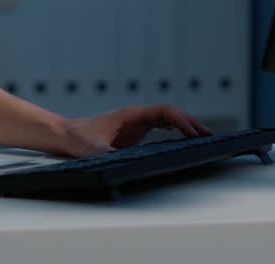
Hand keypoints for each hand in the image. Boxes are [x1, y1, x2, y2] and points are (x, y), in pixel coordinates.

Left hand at [59, 105, 210, 157]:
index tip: (193, 134)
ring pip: (166, 118)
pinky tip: (182, 136)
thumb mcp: (93, 150)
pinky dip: (174, 128)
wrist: (65, 135)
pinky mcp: (133, 130)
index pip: (164, 112)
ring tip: (202, 137)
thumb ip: (108, 154)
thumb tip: (121, 161)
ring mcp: (135, 122)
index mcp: (131, 115)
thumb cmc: (77, 139)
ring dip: (184, 125)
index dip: (181, 121)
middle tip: (209, 136)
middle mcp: (136, 116)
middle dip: (190, 122)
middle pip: (170, 113)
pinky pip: (159, 125)